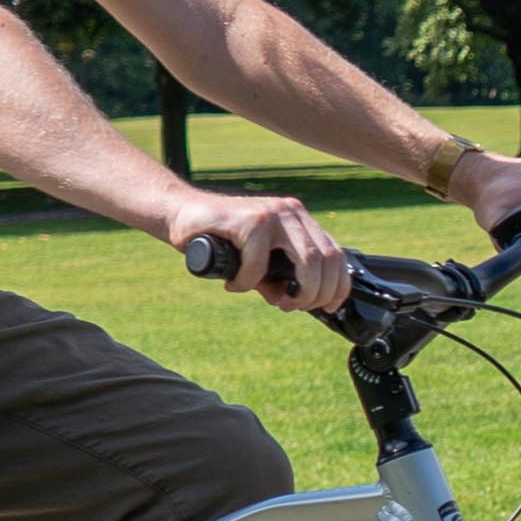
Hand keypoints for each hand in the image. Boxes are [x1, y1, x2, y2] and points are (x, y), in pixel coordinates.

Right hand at [170, 187, 344, 304]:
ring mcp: (273, 213)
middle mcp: (291, 212)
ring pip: (307, 260)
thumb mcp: (257, 264)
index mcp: (299, 220)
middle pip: (326, 260)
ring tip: (275, 300)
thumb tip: (292, 302)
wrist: (181, 215)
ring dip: (295, 292)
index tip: (328, 307)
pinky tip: (234, 284)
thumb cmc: (220, 240)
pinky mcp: (250, 218)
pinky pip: (260, 262)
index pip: (335, 254)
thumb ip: (276, 279)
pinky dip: (247, 283)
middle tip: (292, 306)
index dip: (338, 285)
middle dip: (316, 294)